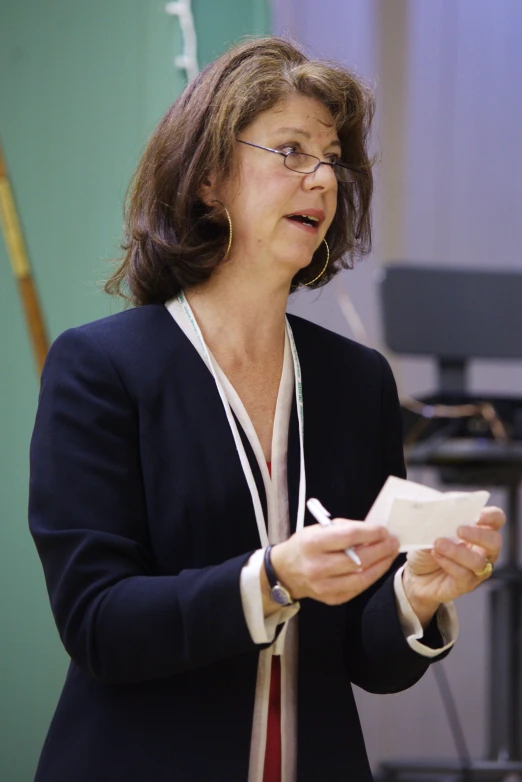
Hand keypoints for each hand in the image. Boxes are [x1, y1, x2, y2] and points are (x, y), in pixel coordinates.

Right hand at [268, 520, 399, 606]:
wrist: (286, 571)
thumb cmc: (305, 546)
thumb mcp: (318, 529)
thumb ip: (344, 530)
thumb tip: (373, 532)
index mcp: (313, 544)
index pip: (349, 537)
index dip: (371, 533)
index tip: (383, 530)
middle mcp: (317, 566)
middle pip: (358, 559)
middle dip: (381, 549)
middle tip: (393, 542)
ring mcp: (324, 586)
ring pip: (362, 577)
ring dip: (381, 565)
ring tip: (390, 554)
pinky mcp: (331, 598)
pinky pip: (358, 588)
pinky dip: (371, 576)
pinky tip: (378, 567)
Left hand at [403, 506, 504, 624]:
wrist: (413, 574)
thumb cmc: (426, 547)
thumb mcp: (430, 530)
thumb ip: (440, 522)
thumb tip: (442, 514)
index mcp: (477, 530)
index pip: (496, 520)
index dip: (491, 516)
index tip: (477, 515)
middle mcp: (482, 550)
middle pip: (494, 542)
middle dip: (478, 535)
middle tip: (459, 530)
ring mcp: (476, 569)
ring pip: (478, 561)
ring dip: (458, 551)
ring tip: (438, 544)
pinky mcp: (465, 584)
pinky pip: (464, 575)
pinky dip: (449, 563)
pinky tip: (436, 555)